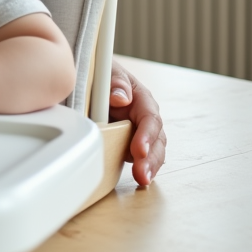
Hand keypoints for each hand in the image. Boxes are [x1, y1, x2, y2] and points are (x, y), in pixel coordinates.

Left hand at [108, 61, 165, 185]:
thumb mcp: (109, 71)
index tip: (139, 150)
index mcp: (142, 99)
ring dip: (149, 167)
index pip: (150, 119)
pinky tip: (140, 178)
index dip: (146, 136)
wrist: (95, 78)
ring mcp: (139, 131)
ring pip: (152, 151)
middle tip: (141, 174)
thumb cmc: (104, 73)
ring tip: (142, 180)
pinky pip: (140, 156)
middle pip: (156, 140)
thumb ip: (116, 82)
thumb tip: (121, 98)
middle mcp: (145, 117)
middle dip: (150, 159)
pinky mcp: (130, 141)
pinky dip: (142, 167)